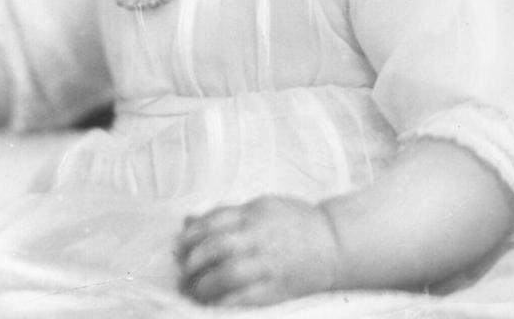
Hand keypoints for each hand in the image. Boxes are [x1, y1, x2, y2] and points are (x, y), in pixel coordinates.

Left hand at [176, 195, 340, 306]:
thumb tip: (188, 221)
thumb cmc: (296, 223)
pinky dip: (224, 303)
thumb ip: (227, 214)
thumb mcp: (261, 207)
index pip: (214, 221)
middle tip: (183, 273)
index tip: (178, 247)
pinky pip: (245, 298)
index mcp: (254, 213)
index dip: (191, 235)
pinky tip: (213, 306)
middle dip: (193, 262)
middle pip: (216, 246)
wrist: (334, 243)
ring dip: (204, 285)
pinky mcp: (277, 288)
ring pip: (227, 273)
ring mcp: (269, 262)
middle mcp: (259, 235)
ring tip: (194, 292)